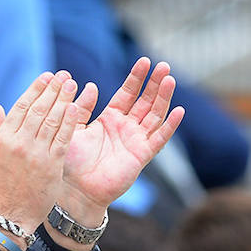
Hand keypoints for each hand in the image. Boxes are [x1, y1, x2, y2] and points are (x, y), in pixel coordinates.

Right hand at [0, 71, 95, 233]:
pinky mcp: (51, 165)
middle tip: (63, 75)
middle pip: (39, 109)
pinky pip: (62, 139)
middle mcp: (19, 142)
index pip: (21, 106)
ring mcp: (36, 153)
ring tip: (72, 85)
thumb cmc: (0, 184)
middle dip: (53, 89)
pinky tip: (76, 108)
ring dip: (63, 100)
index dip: (35, 89)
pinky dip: (69, 122)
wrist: (11, 213)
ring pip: (52, 121)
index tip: (47, 77)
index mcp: (4, 138)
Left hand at [58, 58, 183, 226]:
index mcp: (110, 119)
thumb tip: (90, 84)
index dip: (136, 78)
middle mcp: (126, 128)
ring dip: (163, 98)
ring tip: (169, 79)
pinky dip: (170, 125)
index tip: (144, 61)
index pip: (127, 93)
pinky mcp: (142, 156)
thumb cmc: (71, 161)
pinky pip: (159, 139)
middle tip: (163, 65)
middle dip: (154, 83)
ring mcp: (136, 141)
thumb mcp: (73, 127)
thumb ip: (82, 107)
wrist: (76, 190)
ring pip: (154, 115)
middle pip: (145, 101)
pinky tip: (179, 111)